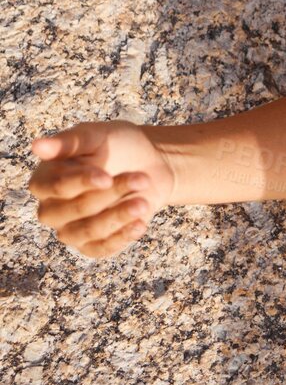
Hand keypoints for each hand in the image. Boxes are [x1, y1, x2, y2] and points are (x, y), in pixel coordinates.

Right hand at [29, 121, 176, 257]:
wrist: (149, 163)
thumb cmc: (117, 145)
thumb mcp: (97, 135)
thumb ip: (69, 142)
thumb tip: (36, 145)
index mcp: (46, 180)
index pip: (56, 187)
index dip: (82, 182)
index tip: (106, 177)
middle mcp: (52, 208)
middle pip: (75, 210)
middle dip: (110, 195)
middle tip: (141, 178)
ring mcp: (70, 229)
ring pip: (88, 231)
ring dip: (118, 216)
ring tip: (143, 202)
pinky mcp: (92, 244)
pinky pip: (100, 249)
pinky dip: (121, 238)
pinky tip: (140, 224)